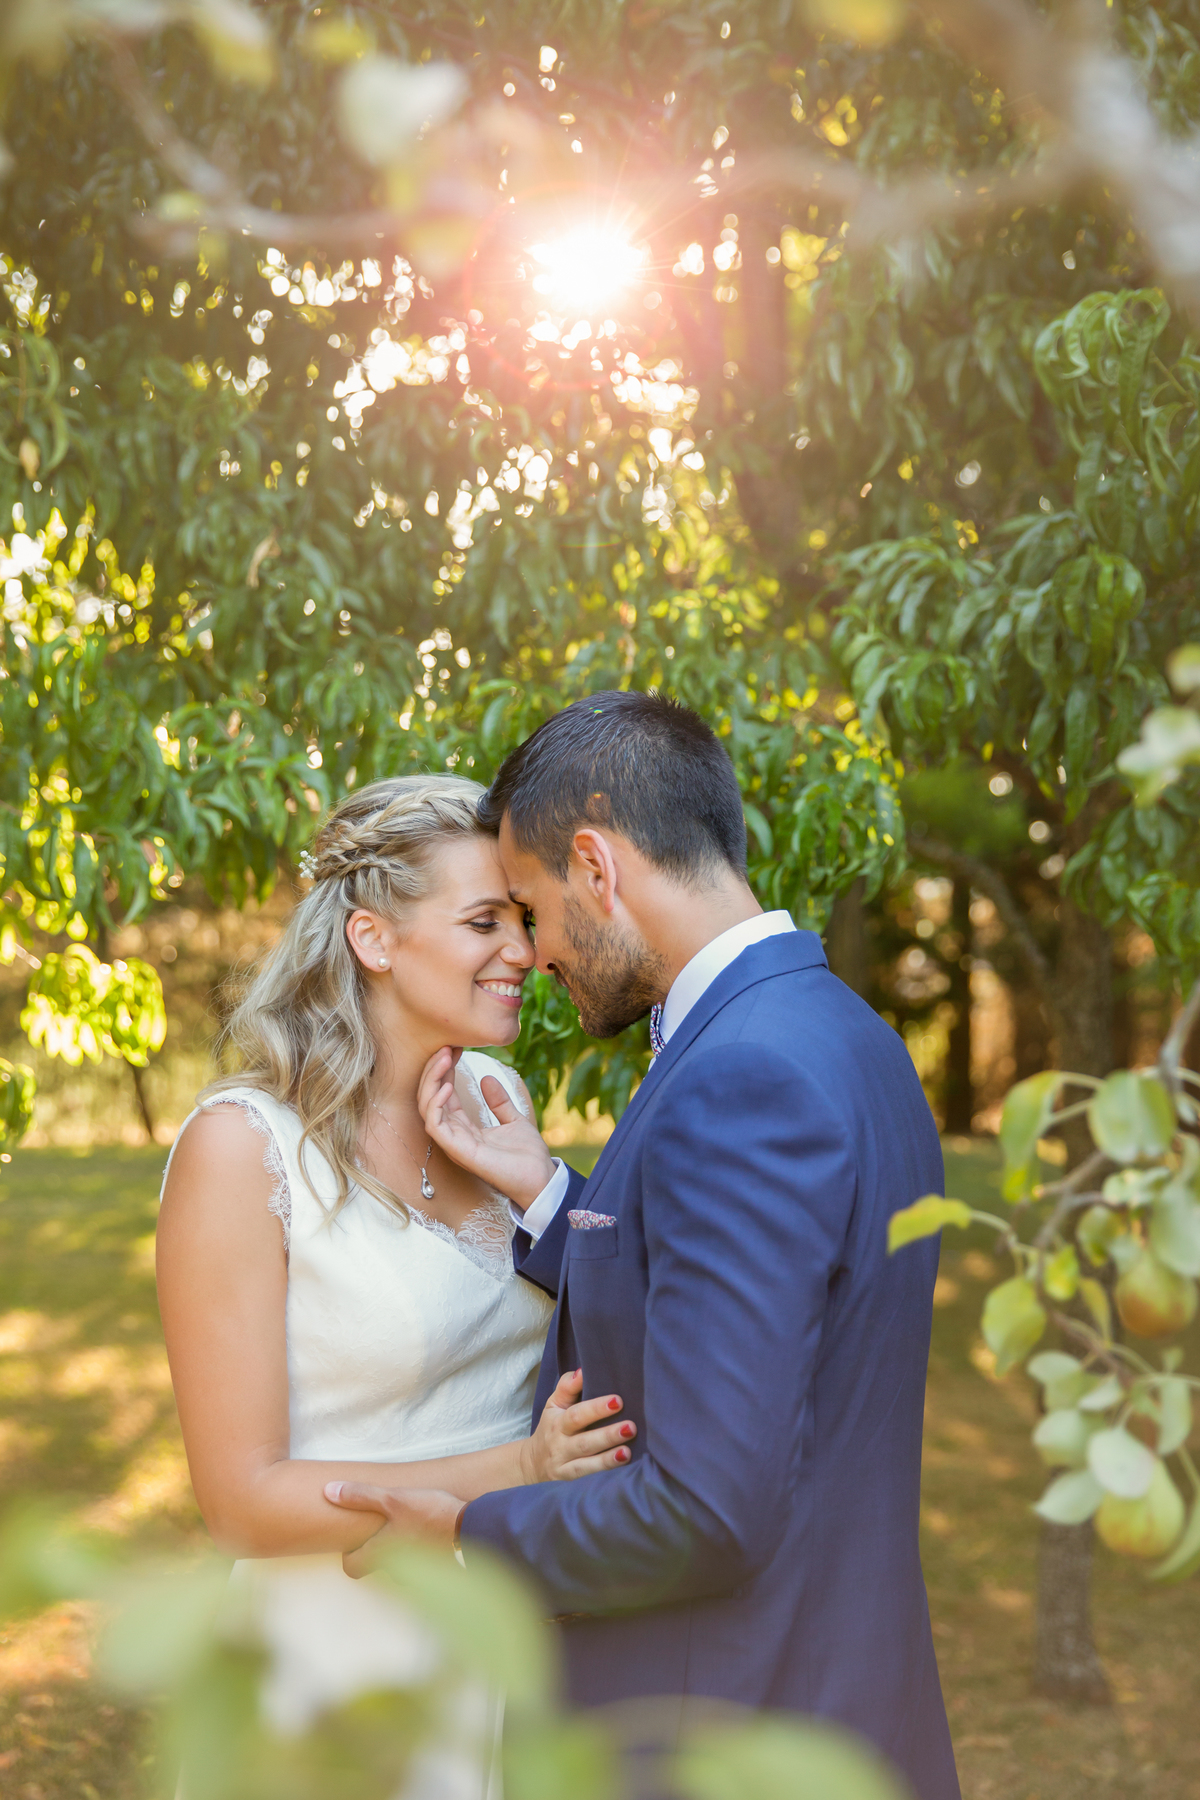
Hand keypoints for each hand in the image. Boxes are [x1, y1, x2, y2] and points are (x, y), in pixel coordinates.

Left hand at [323, 1483, 461, 1577]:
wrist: (472, 1530)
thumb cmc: (429, 1514)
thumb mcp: (393, 1498)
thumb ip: (360, 1496)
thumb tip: (329, 1491)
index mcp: (381, 1555)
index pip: (351, 1568)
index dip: (350, 1554)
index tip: (359, 1537)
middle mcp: (396, 1571)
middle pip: (377, 1567)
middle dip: (380, 1550)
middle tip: (387, 1528)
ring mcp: (418, 1576)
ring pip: (401, 1568)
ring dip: (403, 1553)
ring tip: (412, 1528)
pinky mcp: (437, 1572)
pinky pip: (423, 1568)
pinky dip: (423, 1554)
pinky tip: (431, 1534)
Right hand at [417, 1048, 555, 1210]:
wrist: (541, 1178)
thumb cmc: (527, 1157)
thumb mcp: (513, 1120)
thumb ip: (498, 1102)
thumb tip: (487, 1078)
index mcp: (465, 1128)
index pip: (443, 1094)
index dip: (444, 1070)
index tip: (455, 1047)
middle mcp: (454, 1135)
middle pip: (429, 1098)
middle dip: (434, 1070)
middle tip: (446, 1047)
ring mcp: (454, 1144)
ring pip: (426, 1108)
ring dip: (431, 1081)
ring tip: (445, 1058)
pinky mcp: (458, 1151)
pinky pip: (435, 1126)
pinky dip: (435, 1104)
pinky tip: (447, 1086)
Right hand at [519, 1369, 636, 1483]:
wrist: (533, 1461)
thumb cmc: (551, 1425)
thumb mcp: (554, 1404)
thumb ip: (567, 1386)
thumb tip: (583, 1370)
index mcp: (558, 1422)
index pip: (576, 1415)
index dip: (596, 1408)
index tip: (618, 1400)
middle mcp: (560, 1444)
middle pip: (584, 1441)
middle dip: (607, 1434)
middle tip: (631, 1426)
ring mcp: (565, 1463)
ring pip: (587, 1460)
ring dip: (609, 1457)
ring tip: (628, 1450)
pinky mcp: (570, 1478)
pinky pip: (587, 1474)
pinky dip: (604, 1469)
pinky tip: (622, 1462)